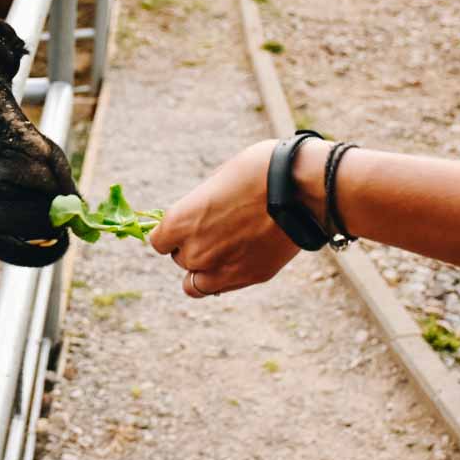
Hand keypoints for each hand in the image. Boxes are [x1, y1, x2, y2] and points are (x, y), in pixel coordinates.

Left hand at [149, 140, 309, 297]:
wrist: (301, 190)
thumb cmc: (259, 172)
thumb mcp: (218, 180)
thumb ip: (200, 207)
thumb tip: (197, 216)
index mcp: (180, 222)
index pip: (158, 241)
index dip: (171, 233)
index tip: (186, 225)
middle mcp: (194, 251)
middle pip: (180, 259)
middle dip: (192, 246)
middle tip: (216, 230)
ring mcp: (220, 269)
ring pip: (195, 283)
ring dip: (203, 269)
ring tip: (223, 250)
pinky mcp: (247, 278)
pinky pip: (221, 288)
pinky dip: (223, 278)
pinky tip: (239, 259)